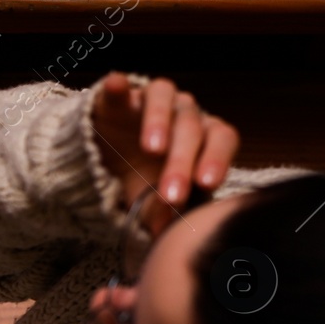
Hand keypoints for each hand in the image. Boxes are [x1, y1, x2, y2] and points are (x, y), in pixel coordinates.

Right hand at [91, 71, 239, 235]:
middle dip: (182, 162)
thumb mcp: (153, 199)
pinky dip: (119, 86)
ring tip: (151, 149)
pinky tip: (117, 89)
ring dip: (160, 121)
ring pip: (164, 97)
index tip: (207, 185)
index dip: (217, 159)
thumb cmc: (141, 177)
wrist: (103, 157)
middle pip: (191, 127)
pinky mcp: (116, 96)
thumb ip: (163, 212)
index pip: (221, 139)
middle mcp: (183, 111)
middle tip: (171, 194)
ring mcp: (151, 100)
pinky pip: (119, 85)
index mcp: (203, 135)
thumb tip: (167, 238)